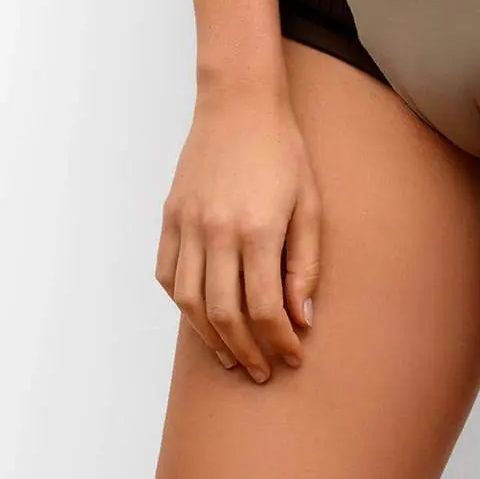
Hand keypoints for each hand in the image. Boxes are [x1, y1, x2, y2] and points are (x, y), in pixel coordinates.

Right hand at [155, 84, 320, 383]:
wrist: (239, 106)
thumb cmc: (283, 153)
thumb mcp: (310, 207)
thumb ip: (305, 265)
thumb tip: (302, 318)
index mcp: (257, 230)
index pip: (264, 307)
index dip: (279, 340)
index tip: (293, 358)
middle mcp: (216, 232)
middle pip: (224, 314)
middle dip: (246, 351)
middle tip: (262, 372)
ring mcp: (187, 225)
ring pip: (191, 302)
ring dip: (211, 338)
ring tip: (232, 357)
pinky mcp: (170, 218)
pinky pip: (169, 275)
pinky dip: (184, 305)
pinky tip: (203, 320)